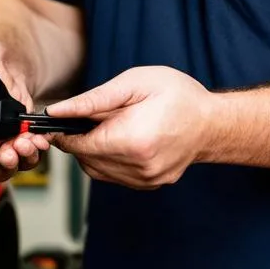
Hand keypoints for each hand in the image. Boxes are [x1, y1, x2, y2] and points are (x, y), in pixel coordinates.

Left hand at [45, 66, 213, 188]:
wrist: (213, 122)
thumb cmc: (177, 95)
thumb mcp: (134, 84)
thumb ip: (93, 100)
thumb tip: (57, 112)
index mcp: (133, 140)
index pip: (79, 146)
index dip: (63, 133)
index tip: (59, 121)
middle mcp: (139, 167)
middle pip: (86, 160)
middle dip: (79, 139)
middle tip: (90, 117)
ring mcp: (146, 180)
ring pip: (97, 171)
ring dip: (93, 151)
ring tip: (108, 127)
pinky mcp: (150, 184)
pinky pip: (114, 176)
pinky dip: (108, 160)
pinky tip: (120, 141)